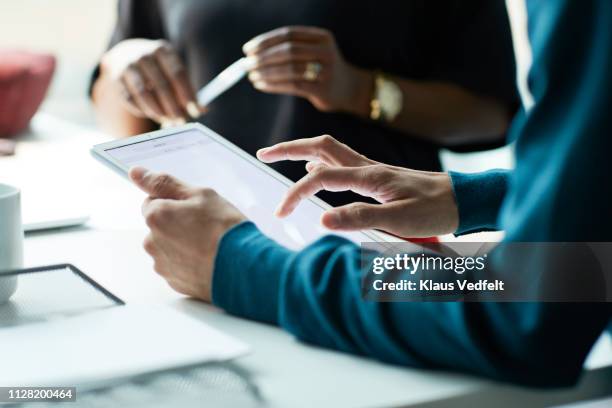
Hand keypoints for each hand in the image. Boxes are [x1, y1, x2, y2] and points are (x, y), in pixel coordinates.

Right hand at [100, 39, 204, 125]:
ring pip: (144, 94)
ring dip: (157, 111)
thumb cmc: (158, 68)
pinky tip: (151, 113)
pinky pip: (130, 99)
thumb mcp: (173, 71)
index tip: (196, 112)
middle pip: (162, 85)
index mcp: (163, 50)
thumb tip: (202, 110)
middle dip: (173, 107)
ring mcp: (128, 65)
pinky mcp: (116, 77)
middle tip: (181, 121)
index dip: (187, 95)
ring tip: (167, 120)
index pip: (178, 74)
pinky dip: (142, 110)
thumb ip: (187, 89)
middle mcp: (144, 54)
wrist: (126, 53)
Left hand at [129, 167, 245, 300]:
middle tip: (205, 226)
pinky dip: (188, 262)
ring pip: (168, 247)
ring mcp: (162, 265)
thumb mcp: (200, 195)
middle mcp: (152, 242)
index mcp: (156, 216)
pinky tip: (207, 259)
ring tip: (208, 245)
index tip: (194, 208)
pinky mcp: (174, 282)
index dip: (175, 202)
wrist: (242, 267)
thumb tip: (136, 173)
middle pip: (159, 226)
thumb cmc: (224, 230)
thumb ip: (164, 183)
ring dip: (182, 244)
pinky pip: (177, 266)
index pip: (153, 201)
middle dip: (177, 224)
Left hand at [243, 26, 372, 114]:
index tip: (247, 49)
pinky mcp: (322, 89)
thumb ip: (290, 49)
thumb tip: (252, 54)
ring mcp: (326, 70)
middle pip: (288, 50)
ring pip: (289, 69)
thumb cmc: (321, 69)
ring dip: (266, 73)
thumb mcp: (312, 52)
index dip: (265, 41)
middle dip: (263, 57)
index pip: (288, 34)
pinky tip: (261, 85)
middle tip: (246, 64)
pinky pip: (292, 86)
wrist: (349, 89)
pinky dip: (273, 85)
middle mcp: (326, 51)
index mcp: (322, 37)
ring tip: (252, 76)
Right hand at [257, 135, 458, 237]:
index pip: (320, 178)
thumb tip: (322, 219)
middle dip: (289, 148)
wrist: (463, 199)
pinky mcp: (377, 176)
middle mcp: (367, 167)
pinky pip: (342, 162)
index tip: (281, 213)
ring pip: (330, 151)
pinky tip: (318, 174)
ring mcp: (372, 170)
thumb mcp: (400, 219)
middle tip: (263, 154)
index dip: (296, 194)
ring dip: (303, 152)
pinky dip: (322, 163)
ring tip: (281, 158)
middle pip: (320, 147)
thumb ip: (360, 217)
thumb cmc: (435, 210)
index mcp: (368, 176)